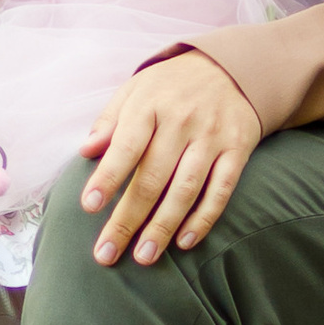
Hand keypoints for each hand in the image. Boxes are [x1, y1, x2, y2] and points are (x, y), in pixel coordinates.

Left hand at [79, 49, 263, 263]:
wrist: (232, 68)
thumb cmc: (171, 86)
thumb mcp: (136, 89)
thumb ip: (109, 121)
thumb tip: (85, 152)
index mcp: (150, 105)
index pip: (126, 146)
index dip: (108, 177)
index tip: (90, 206)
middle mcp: (182, 121)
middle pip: (153, 178)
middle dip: (128, 219)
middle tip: (107, 253)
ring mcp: (212, 137)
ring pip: (186, 190)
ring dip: (163, 227)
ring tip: (143, 256)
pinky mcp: (237, 150)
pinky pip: (221, 190)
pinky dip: (203, 219)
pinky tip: (184, 241)